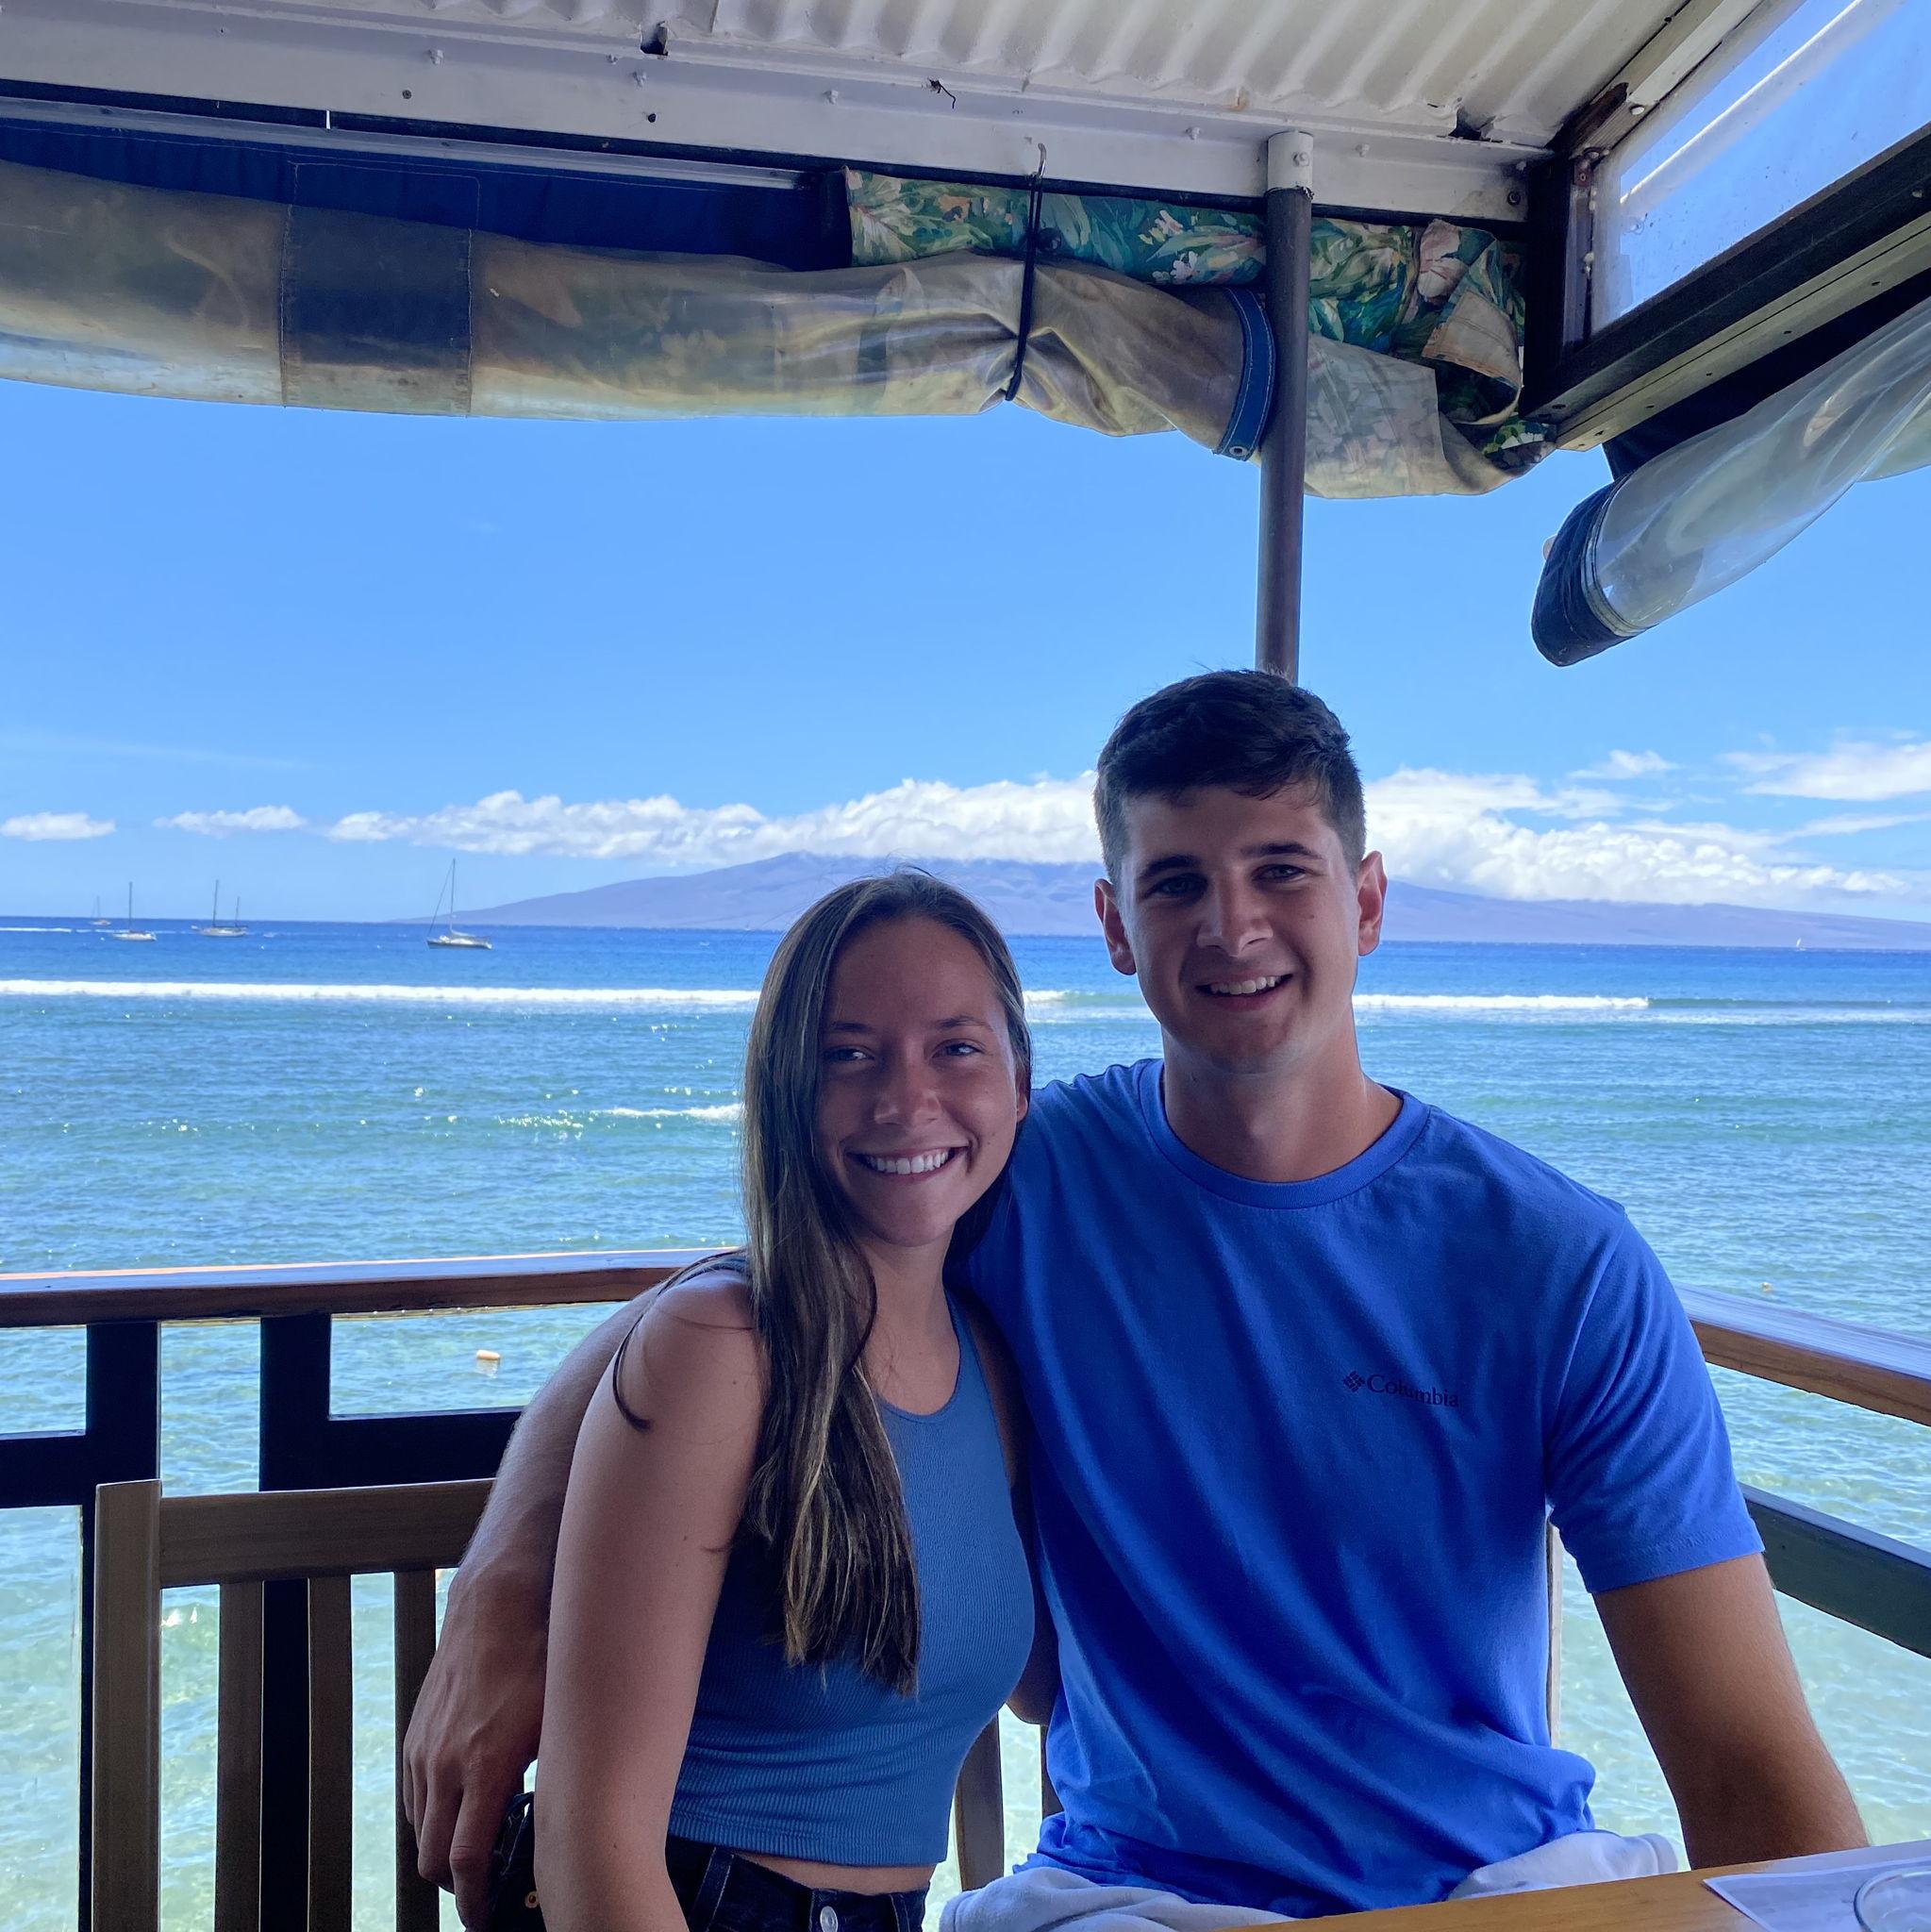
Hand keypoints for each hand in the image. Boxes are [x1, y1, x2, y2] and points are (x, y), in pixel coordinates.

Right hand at [404, 1569, 548, 1927]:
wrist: (497, 1604)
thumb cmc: (541, 1658)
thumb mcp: (561, 1718)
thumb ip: (558, 1772)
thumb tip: (574, 1816)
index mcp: (484, 1769)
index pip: (465, 1862)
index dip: (475, 1901)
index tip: (487, 1918)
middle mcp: (444, 1766)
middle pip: (431, 1859)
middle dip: (456, 1886)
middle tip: (485, 1892)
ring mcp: (424, 1751)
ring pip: (418, 1830)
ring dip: (440, 1851)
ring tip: (476, 1853)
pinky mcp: (414, 1737)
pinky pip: (411, 1797)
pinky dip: (429, 1817)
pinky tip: (459, 1811)